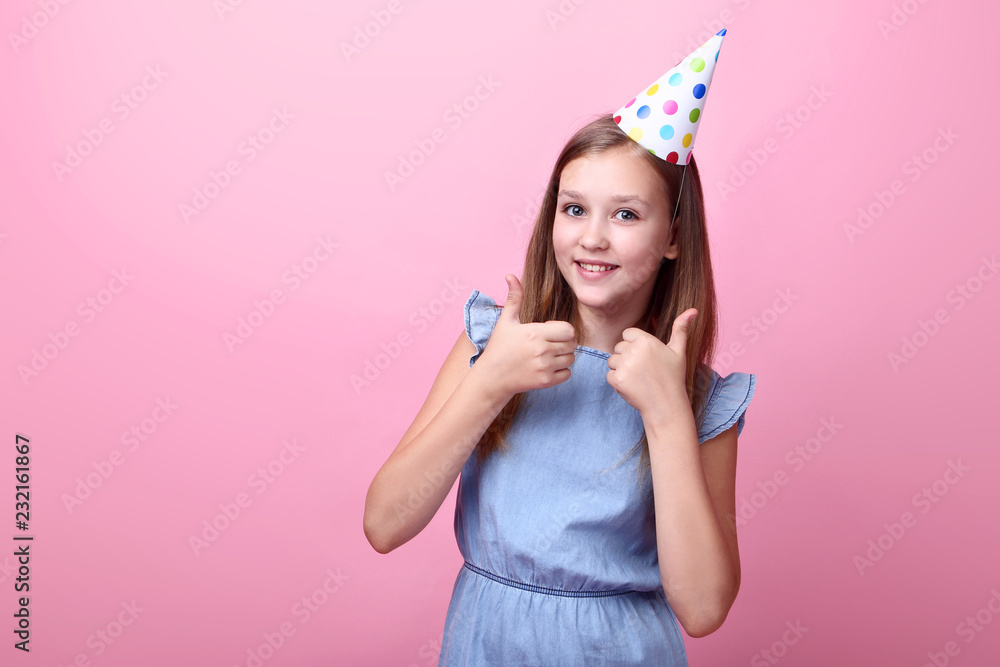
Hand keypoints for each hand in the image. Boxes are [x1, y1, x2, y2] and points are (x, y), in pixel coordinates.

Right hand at [476, 274, 576, 398]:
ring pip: (571, 359)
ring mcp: (544, 367)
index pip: (569, 330)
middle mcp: (542, 350)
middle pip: (572, 344)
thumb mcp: (506, 321)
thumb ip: (514, 298)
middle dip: (565, 342)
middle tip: (550, 343)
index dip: (563, 329)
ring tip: (548, 355)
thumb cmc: (499, 347)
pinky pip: (567, 374)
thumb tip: (511, 276)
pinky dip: (561, 371)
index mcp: (535, 332)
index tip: (550, 331)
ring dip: (564, 356)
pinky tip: (547, 367)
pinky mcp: (545, 382)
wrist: (491, 377)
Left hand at [606, 308, 696, 415]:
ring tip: (638, 378)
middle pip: (619, 347)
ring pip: (612, 361)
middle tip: (644, 370)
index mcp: (646, 340)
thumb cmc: (673, 377)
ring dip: (621, 369)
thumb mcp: (678, 351)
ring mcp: (624, 365)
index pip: (627, 334)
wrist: (666, 405)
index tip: (646, 357)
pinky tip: (632, 386)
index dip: (634, 345)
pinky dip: (617, 382)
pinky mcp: (617, 379)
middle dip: (627, 357)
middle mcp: (634, 350)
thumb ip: (681, 329)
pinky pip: (609, 375)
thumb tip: (693, 310)